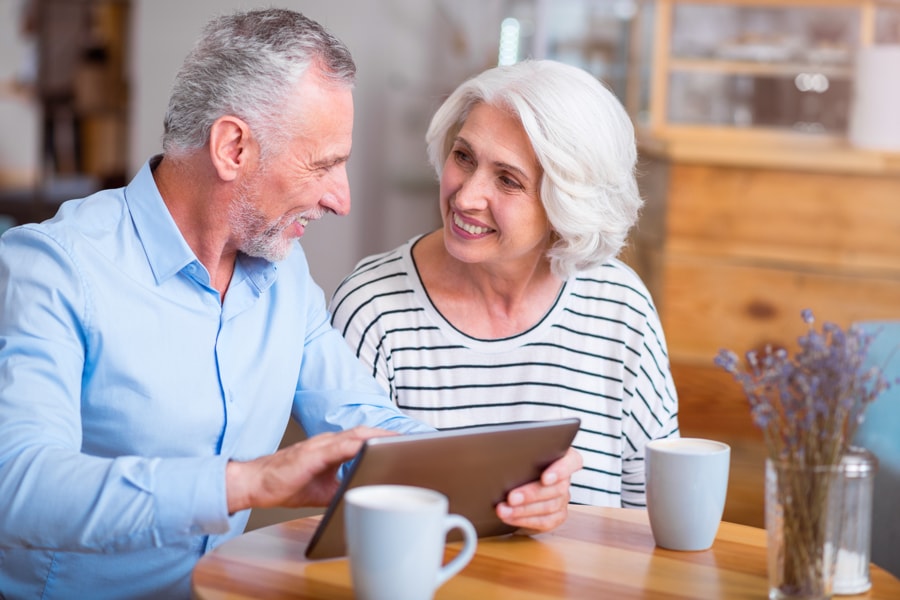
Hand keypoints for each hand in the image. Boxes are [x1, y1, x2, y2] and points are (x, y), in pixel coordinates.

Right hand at [225, 426, 394, 512]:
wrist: (254, 484)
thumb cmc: (284, 484)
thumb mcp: (323, 490)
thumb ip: (344, 486)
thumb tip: (366, 495)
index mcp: (332, 448)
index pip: (364, 439)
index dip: (386, 439)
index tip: (407, 445)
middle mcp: (329, 442)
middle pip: (366, 433)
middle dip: (390, 436)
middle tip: (414, 442)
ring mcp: (320, 445)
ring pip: (357, 436)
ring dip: (379, 438)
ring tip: (402, 443)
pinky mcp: (312, 454)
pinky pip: (339, 446)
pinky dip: (358, 445)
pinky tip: (372, 447)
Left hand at [495, 447, 582, 533]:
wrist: (512, 484)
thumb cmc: (516, 462)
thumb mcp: (516, 452)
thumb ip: (516, 451)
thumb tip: (497, 454)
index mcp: (561, 457)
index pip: (572, 461)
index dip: (561, 470)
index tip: (545, 478)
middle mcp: (564, 478)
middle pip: (557, 488)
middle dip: (531, 494)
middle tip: (511, 497)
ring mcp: (562, 498)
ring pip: (550, 506)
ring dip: (523, 510)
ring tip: (503, 510)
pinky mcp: (556, 516)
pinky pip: (545, 521)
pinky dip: (524, 520)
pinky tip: (509, 517)